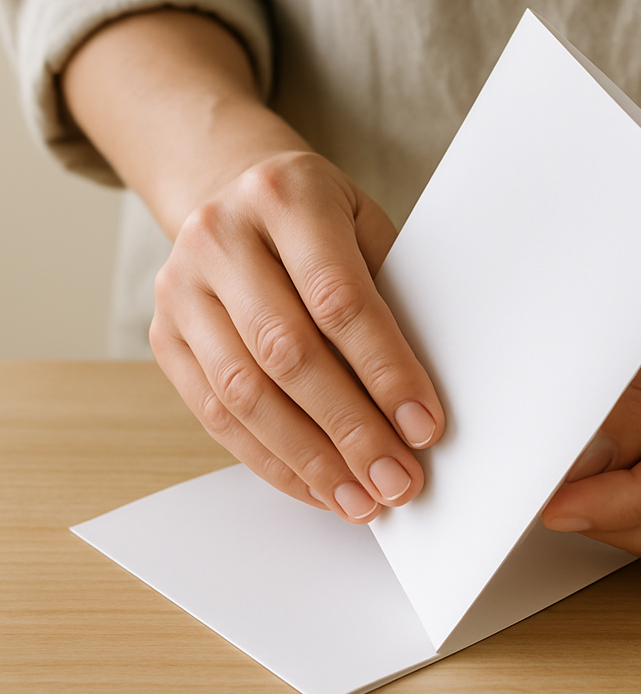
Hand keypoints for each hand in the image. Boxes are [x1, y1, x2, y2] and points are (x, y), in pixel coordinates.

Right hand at [149, 150, 444, 522]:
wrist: (236, 195)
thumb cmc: (322, 221)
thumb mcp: (365, 230)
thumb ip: (390, 298)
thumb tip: (420, 403)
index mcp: (286, 197)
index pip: (338, 297)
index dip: (384, 370)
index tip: (424, 426)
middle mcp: (221, 237)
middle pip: (287, 352)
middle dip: (350, 429)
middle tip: (396, 480)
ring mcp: (181, 287)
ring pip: (244, 393)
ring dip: (310, 459)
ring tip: (361, 499)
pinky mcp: (162, 334)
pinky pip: (215, 415)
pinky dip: (271, 460)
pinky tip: (316, 485)